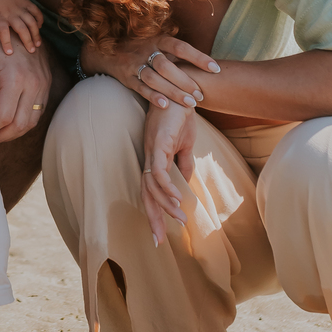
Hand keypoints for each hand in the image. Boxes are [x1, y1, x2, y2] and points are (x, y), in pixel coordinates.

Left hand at [0, 0, 42, 55]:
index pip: (2, 31)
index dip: (6, 41)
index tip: (10, 52)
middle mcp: (10, 12)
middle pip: (21, 28)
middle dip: (27, 40)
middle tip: (31, 51)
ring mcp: (20, 7)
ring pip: (31, 21)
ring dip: (36, 32)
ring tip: (38, 43)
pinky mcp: (26, 1)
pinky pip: (36, 11)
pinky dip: (39, 19)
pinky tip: (40, 27)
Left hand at [0, 26, 51, 141]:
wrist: (17, 23)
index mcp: (16, 78)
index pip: (3, 116)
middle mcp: (34, 84)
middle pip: (19, 125)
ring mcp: (43, 86)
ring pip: (31, 123)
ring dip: (13, 133)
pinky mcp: (46, 86)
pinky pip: (37, 113)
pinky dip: (23, 123)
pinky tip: (9, 122)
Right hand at [84, 34, 219, 111]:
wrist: (108, 51)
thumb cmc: (143, 49)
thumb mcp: (158, 44)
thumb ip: (176, 52)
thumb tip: (207, 63)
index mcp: (158, 40)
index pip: (180, 47)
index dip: (198, 57)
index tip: (215, 68)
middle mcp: (146, 50)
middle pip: (167, 65)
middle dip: (185, 81)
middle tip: (201, 94)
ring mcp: (134, 64)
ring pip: (154, 78)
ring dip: (173, 92)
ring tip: (191, 104)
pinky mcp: (126, 78)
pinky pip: (140, 88)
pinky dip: (153, 97)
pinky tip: (166, 106)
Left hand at [140, 98, 198, 246]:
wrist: (182, 89)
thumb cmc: (181, 114)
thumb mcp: (185, 144)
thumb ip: (183, 164)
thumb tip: (185, 184)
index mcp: (154, 158)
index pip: (151, 191)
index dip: (155, 212)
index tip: (160, 233)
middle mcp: (148, 156)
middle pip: (146, 193)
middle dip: (152, 218)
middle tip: (158, 242)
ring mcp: (151, 149)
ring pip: (152, 185)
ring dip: (165, 205)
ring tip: (179, 219)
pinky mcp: (158, 142)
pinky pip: (159, 170)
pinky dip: (166, 187)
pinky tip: (176, 199)